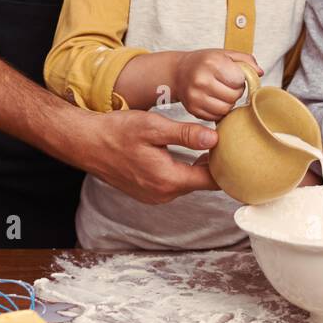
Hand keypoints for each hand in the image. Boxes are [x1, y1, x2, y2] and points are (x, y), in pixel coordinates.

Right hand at [54, 107, 218, 202]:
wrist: (87, 143)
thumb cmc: (117, 131)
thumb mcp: (154, 127)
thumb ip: (186, 134)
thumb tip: (215, 139)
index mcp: (168, 179)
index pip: (211, 180)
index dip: (226, 165)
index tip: (235, 149)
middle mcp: (163, 194)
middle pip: (201, 183)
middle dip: (214, 164)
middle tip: (225, 141)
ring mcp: (154, 195)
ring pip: (188, 183)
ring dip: (198, 167)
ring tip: (208, 144)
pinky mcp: (147, 192)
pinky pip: (174, 184)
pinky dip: (183, 171)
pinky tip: (186, 153)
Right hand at [173, 50, 259, 120]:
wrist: (178, 72)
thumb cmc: (204, 62)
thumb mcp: (225, 54)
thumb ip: (246, 61)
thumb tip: (260, 73)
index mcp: (212, 63)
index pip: (240, 80)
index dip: (240, 79)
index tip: (234, 75)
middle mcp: (202, 80)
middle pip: (234, 96)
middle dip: (236, 92)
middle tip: (228, 85)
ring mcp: (196, 96)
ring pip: (226, 109)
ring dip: (228, 103)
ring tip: (222, 93)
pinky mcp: (193, 109)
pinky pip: (216, 116)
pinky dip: (218, 110)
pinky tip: (214, 99)